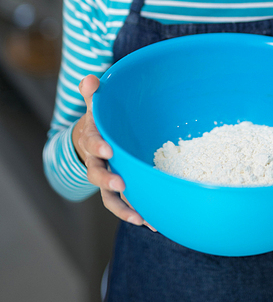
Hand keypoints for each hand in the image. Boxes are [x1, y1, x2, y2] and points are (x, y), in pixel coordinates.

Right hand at [72, 74, 155, 230]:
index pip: (92, 143)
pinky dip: (135, 213)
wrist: (89, 142)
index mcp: (92, 140)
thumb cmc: (99, 121)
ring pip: (109, 196)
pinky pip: (123, 205)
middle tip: (121, 183)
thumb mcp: (95, 106)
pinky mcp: (116, 190)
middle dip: (108, 180)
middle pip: (97, 174)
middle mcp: (96, 163)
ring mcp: (105, 179)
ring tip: (140, 216)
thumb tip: (90, 79)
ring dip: (124, 207)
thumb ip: (93, 93)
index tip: (108, 149)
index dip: (98, 146)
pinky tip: (153, 222)